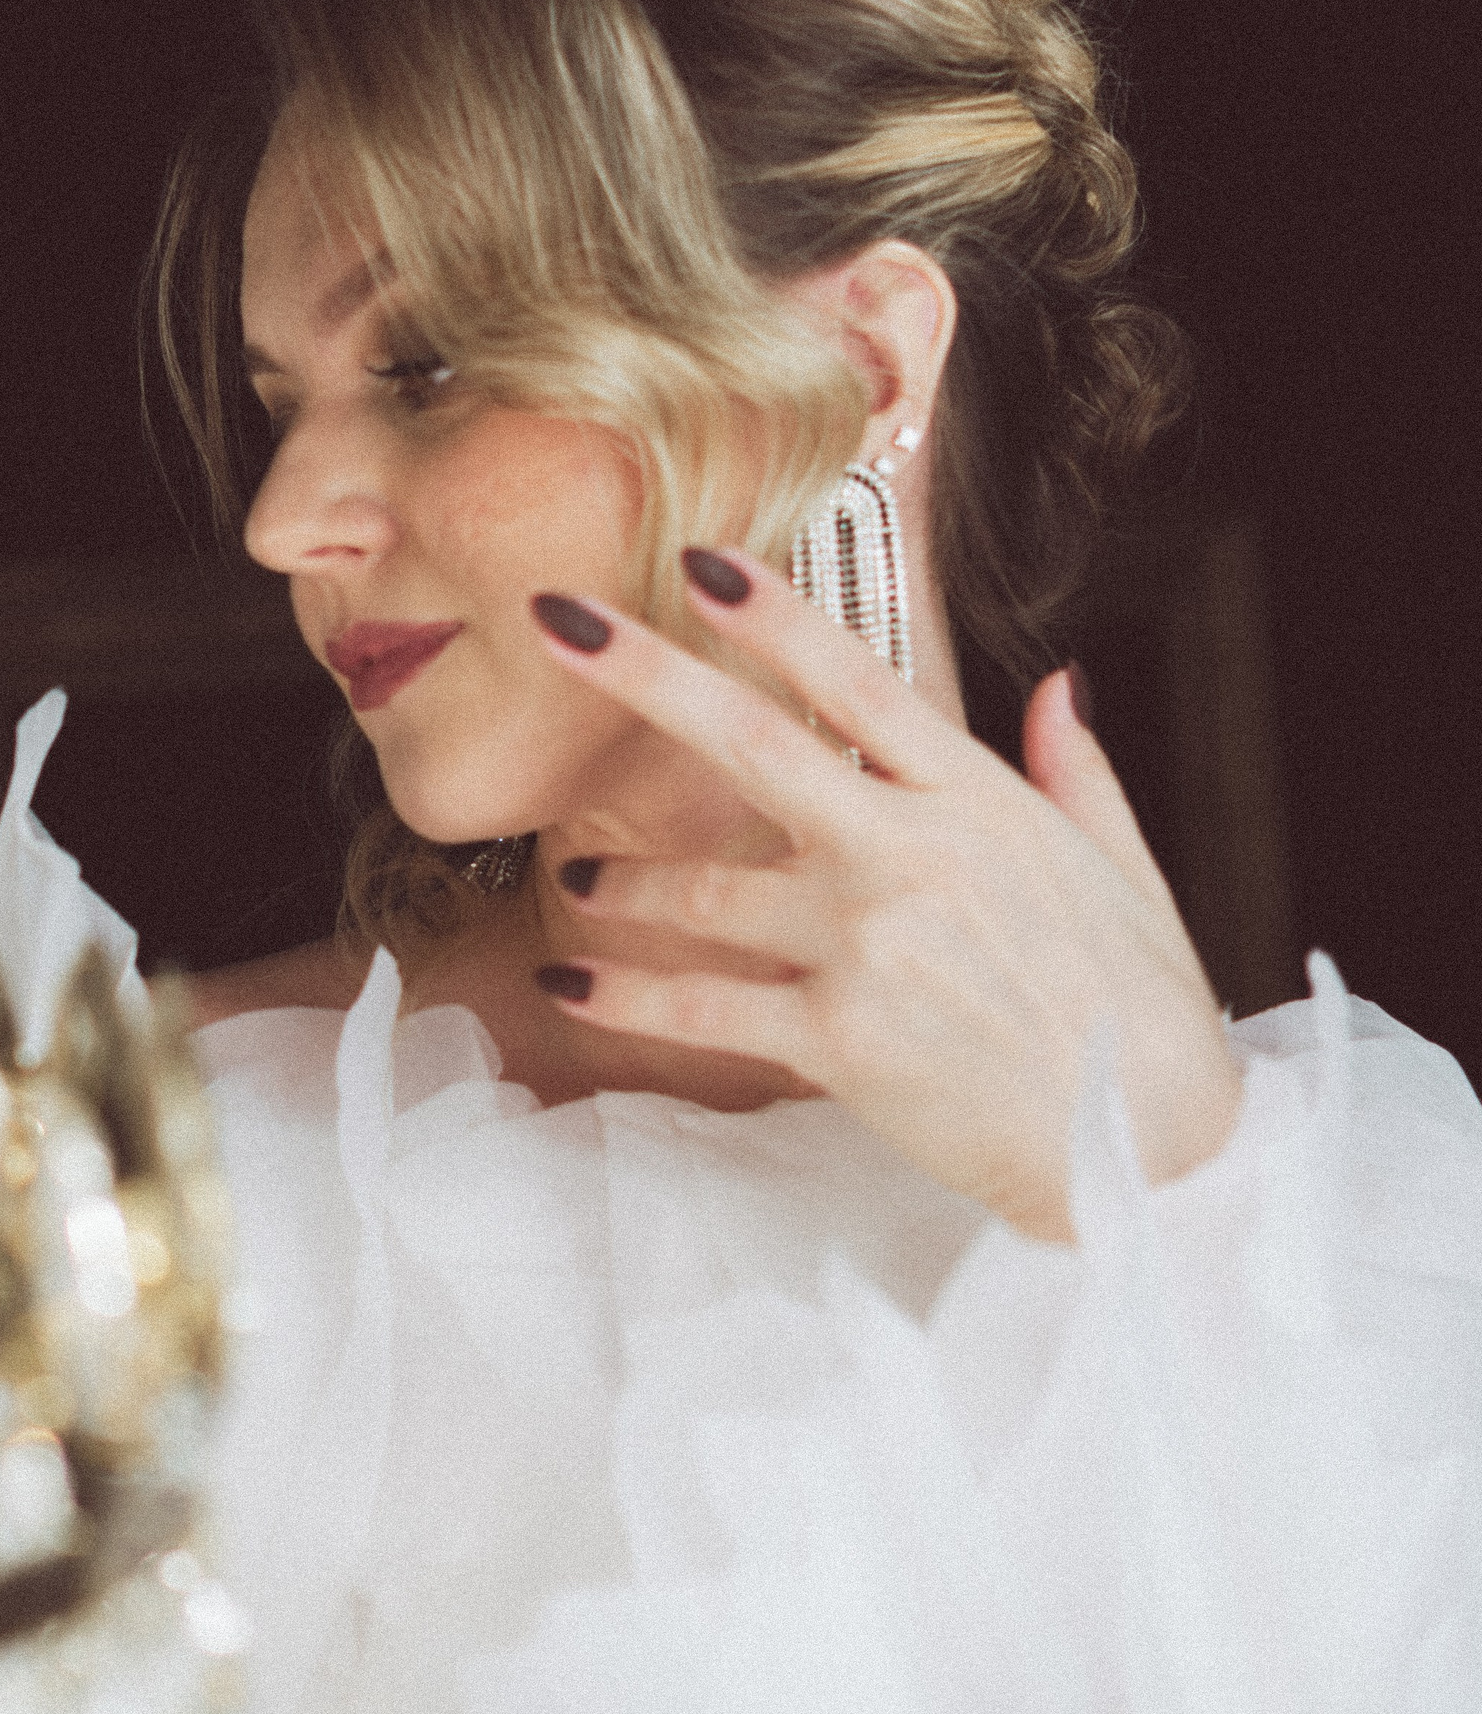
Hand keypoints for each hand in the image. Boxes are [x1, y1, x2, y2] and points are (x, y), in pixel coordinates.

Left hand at [529, 556, 1241, 1242]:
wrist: (1151, 1155)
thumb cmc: (1142, 1014)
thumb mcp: (1126, 870)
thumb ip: (1076, 770)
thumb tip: (1058, 687)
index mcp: (978, 801)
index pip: (857, 680)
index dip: (773, 615)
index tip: (701, 558)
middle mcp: (910, 856)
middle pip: (754, 744)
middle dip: (647, 674)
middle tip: (562, 621)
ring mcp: (868, 946)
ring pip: (704, 889)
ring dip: (628, 880)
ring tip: (580, 876)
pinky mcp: (838, 1040)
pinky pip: (701, 1005)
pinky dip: (624, 992)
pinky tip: (570, 981)